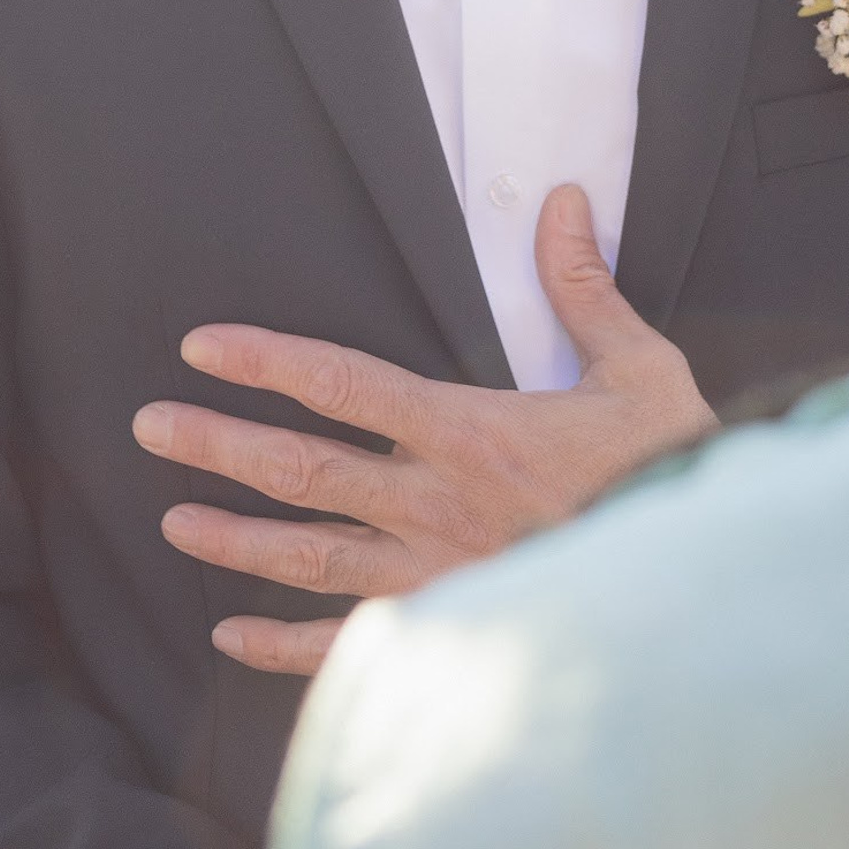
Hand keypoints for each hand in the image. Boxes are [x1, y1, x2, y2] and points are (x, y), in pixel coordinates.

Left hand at [132, 183, 714, 677]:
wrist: (701, 593)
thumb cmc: (673, 475)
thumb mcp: (640, 370)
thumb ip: (585, 289)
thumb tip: (562, 201)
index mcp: (470, 432)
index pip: (343, 384)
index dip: (266, 361)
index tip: (203, 347)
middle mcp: (435, 505)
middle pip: (302, 470)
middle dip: (218, 444)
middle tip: (147, 427)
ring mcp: (434, 578)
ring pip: (309, 555)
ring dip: (234, 537)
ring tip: (171, 519)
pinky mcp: (448, 635)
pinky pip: (347, 646)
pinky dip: (281, 648)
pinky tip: (229, 637)